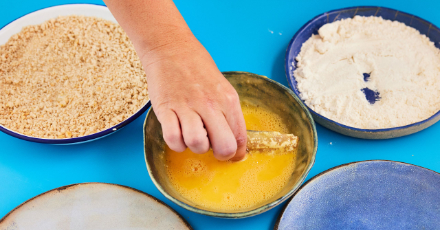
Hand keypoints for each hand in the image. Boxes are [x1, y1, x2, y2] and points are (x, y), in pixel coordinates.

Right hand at [139, 32, 246, 160]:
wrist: (170, 48)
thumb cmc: (198, 68)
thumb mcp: (223, 87)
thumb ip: (228, 113)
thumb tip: (234, 140)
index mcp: (228, 99)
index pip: (240, 137)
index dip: (237, 153)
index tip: (231, 154)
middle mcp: (210, 104)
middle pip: (224, 147)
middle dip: (220, 155)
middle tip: (212, 147)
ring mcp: (186, 106)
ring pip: (198, 145)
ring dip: (195, 147)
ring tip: (192, 135)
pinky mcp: (165, 109)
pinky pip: (173, 139)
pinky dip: (176, 143)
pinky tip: (178, 133)